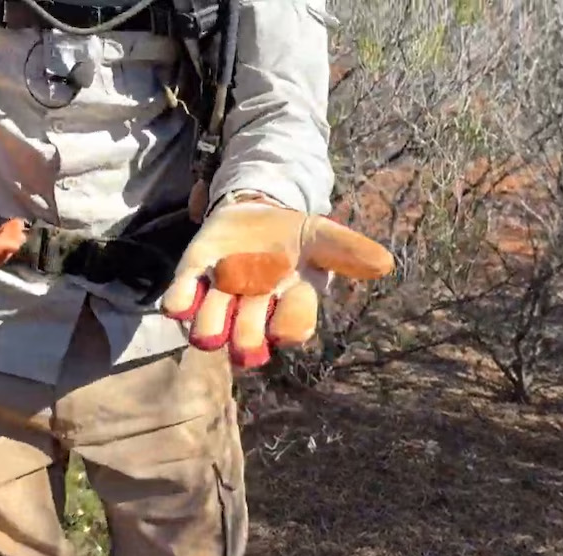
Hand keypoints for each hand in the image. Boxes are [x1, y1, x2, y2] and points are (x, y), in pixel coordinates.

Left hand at [161, 193, 394, 367]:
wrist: (254, 213)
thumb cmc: (293, 235)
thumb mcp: (322, 237)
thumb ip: (347, 250)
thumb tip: (385, 264)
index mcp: (289, 304)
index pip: (293, 328)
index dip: (289, 327)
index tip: (287, 320)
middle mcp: (253, 310)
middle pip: (249, 336)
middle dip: (247, 336)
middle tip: (246, 328)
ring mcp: (220, 297)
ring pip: (211, 327)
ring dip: (210, 327)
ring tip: (210, 327)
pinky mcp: (191, 278)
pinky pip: (181, 299)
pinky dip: (178, 303)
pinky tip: (177, 305)